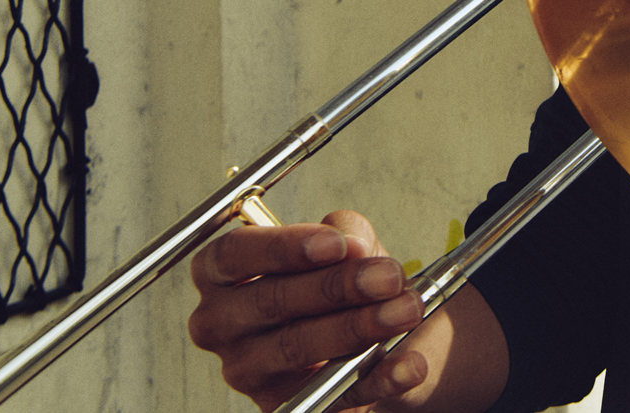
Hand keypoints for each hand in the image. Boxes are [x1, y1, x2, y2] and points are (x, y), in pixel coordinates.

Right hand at [189, 211, 428, 410]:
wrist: (360, 334)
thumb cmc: (334, 279)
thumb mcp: (340, 243)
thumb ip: (342, 233)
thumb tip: (352, 245)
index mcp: (221, 274)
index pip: (232, 255)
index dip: (283, 248)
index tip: (335, 244)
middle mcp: (221, 325)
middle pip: (270, 301)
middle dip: (335, 287)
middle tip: (388, 276)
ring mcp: (248, 372)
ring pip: (298, 348)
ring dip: (359, 328)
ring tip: (407, 310)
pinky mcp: (283, 407)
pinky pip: (333, 394)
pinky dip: (378, 379)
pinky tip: (409, 364)